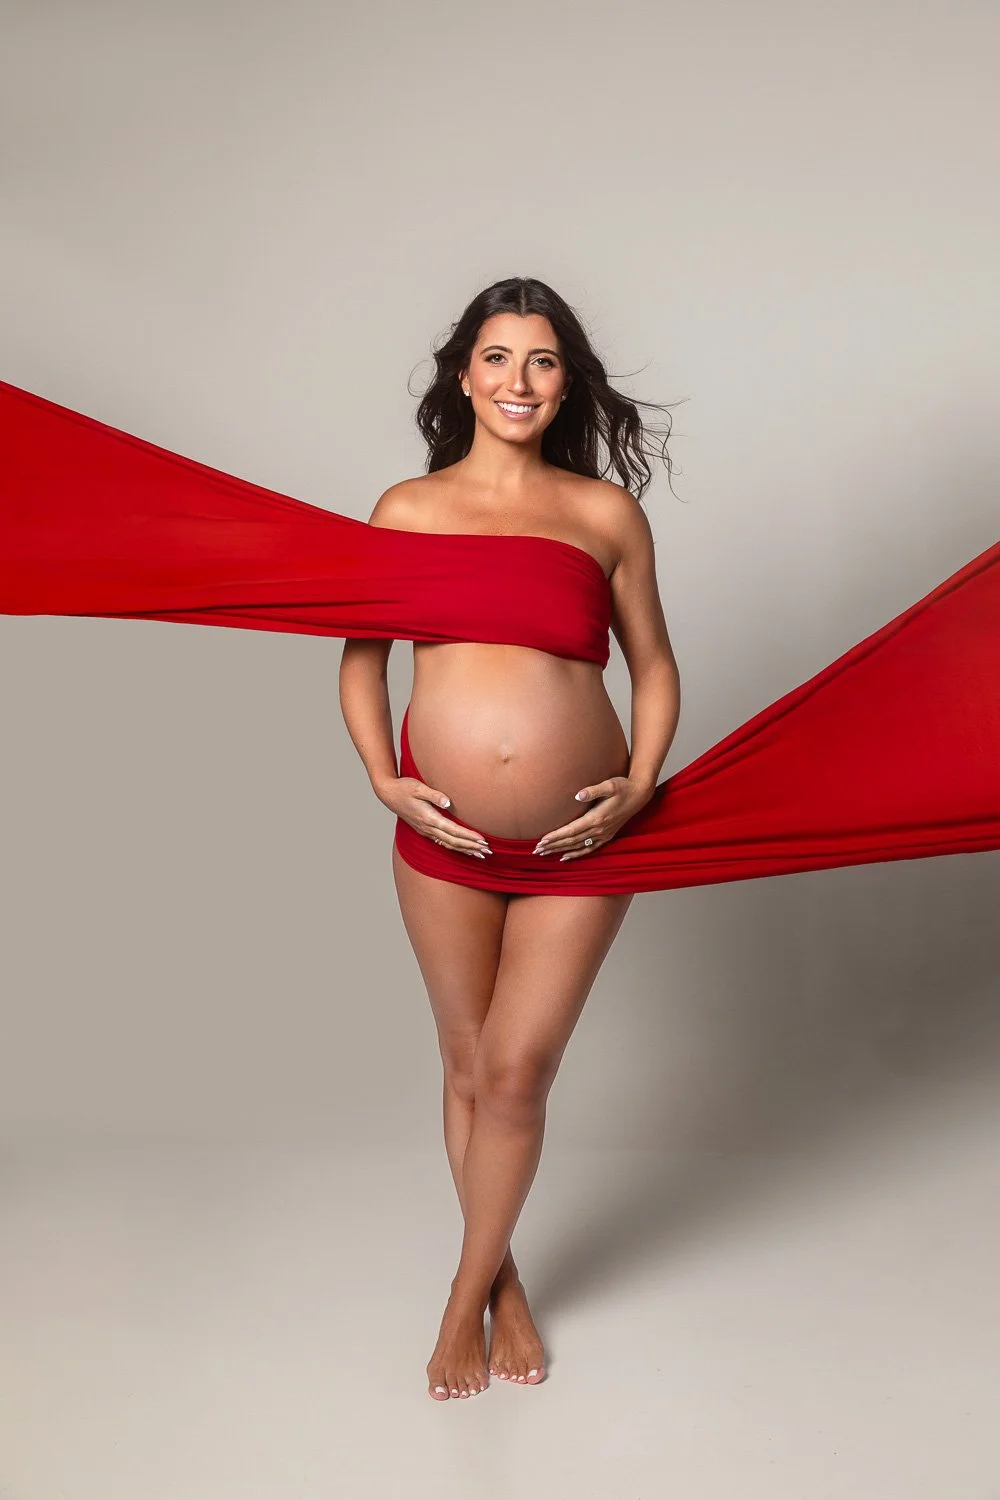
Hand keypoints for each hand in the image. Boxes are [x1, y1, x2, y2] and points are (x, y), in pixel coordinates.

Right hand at [376, 775, 492, 859]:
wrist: (388, 794)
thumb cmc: (404, 788)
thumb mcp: (418, 787)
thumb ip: (433, 795)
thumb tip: (447, 802)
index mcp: (428, 818)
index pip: (454, 831)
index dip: (469, 837)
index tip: (483, 840)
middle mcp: (428, 828)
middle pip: (453, 841)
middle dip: (471, 847)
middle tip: (488, 852)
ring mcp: (425, 831)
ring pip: (448, 845)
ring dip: (465, 850)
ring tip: (480, 855)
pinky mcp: (424, 830)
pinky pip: (442, 843)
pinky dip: (455, 848)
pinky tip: (463, 850)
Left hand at [533, 776, 653, 860]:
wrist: (639, 794)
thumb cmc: (623, 786)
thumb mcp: (610, 785)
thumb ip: (593, 790)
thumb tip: (578, 796)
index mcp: (597, 818)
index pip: (571, 830)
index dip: (556, 836)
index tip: (542, 840)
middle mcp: (599, 829)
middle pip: (571, 841)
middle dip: (553, 845)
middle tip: (536, 850)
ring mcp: (603, 834)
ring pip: (577, 846)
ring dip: (560, 850)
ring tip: (544, 854)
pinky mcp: (606, 836)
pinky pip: (589, 849)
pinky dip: (576, 854)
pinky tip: (564, 857)